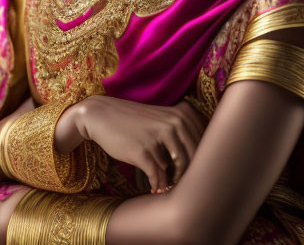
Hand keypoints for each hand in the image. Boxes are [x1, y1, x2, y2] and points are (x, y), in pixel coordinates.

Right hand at [61, 96, 207, 192]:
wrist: (100, 116)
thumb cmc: (133, 121)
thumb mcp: (160, 118)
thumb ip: (182, 131)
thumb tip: (202, 160)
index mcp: (181, 115)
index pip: (203, 144)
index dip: (201, 161)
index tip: (194, 170)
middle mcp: (173, 124)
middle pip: (193, 159)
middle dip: (188, 175)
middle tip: (179, 182)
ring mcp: (158, 137)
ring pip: (177, 169)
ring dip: (173, 181)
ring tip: (167, 185)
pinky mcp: (143, 151)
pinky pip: (158, 175)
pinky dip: (157, 184)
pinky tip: (154, 187)